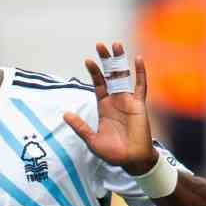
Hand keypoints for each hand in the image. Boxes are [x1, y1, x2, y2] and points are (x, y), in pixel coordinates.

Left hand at [63, 41, 157, 176]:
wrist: (131, 161)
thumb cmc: (113, 153)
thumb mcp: (91, 140)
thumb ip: (80, 127)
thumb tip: (64, 114)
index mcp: (104, 107)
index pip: (99, 85)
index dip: (94, 72)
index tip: (88, 60)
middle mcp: (116, 100)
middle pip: (110, 75)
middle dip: (105, 61)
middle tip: (100, 45)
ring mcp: (128, 100)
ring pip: (124, 76)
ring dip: (120, 61)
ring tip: (116, 45)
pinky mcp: (139, 104)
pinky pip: (141, 85)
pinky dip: (140, 72)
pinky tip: (138, 58)